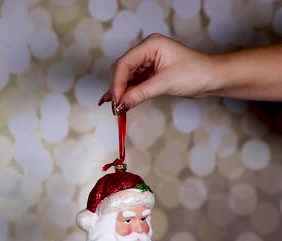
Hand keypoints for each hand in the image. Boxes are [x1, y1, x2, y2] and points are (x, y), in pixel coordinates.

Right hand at [98, 33, 218, 111]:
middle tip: (115, 106)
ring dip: (120, 92)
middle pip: (121, 70)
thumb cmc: (197, 73)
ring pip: (125, 77)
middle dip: (117, 88)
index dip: (117, 83)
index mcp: (150, 45)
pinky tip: (118, 102)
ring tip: (115, 108)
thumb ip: (140, 93)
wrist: (213, 78)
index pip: (124, 63)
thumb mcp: (166, 83)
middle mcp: (146, 51)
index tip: (115, 101)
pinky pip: (133, 83)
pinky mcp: (150, 73)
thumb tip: (121, 104)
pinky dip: (126, 93)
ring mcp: (147, 62)